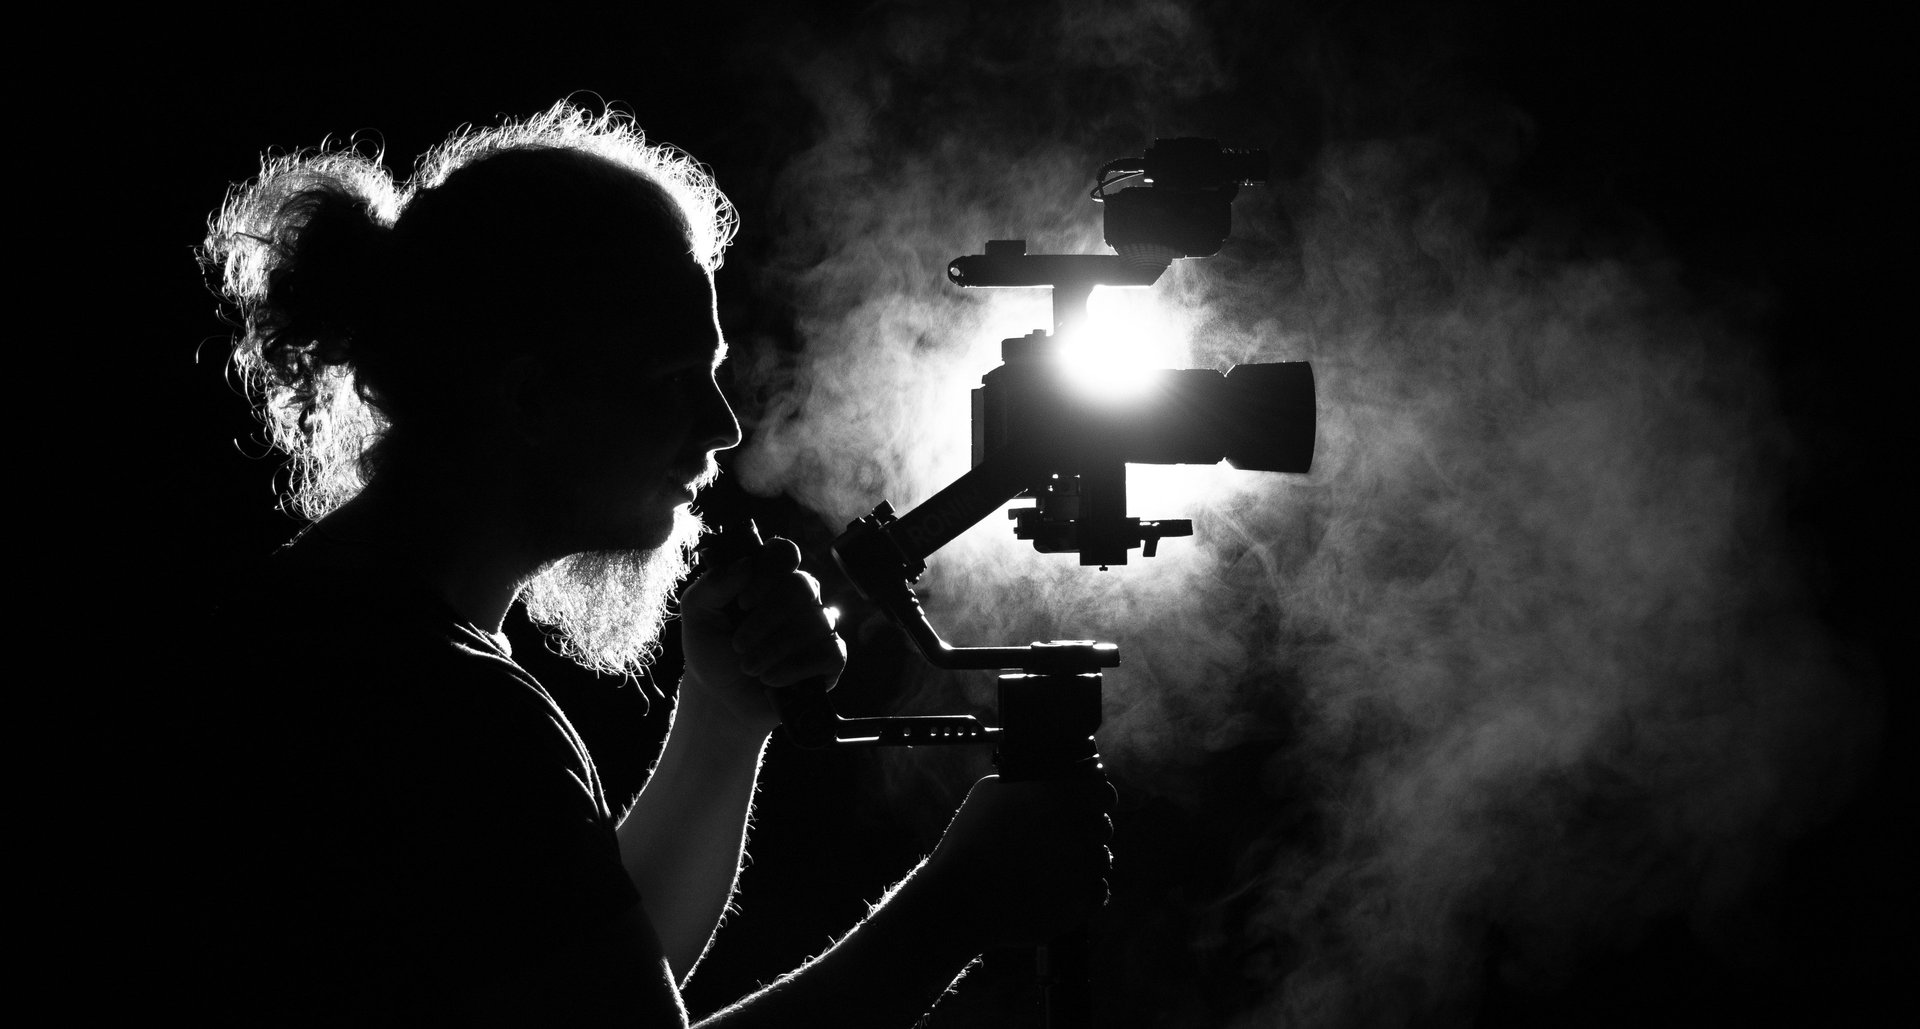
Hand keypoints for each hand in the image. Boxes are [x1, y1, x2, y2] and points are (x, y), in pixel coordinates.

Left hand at [680, 536, 846, 738]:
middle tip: (738, 645)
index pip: (784, 553)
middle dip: (767, 619)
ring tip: (749, 667)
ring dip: (775, 648)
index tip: (743, 602)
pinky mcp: (829, 658)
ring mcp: (817, 626)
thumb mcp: (697, 614)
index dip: (769, 572)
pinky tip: (772, 679)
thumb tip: (745, 564)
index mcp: (768, 578)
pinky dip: (797, 668)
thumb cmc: (711, 650)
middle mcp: (798, 597)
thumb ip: (713, 585)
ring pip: (816, 620)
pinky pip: (831, 652)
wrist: (720, 698)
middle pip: (803, 586)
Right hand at [919, 774, 1116, 948]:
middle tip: (1060, 837)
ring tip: (1054, 865)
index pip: (1103, 793)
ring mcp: (1080, 872)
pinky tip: (1061, 886)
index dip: (1095, 797)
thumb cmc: (969, 841)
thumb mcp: (990, 792)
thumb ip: (1028, 783)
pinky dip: (1085, 890)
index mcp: (1059, 799)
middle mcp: (1077, 833)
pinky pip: (1098, 892)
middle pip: (1102, 827)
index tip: (1087, 803)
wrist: (958, 898)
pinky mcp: (1078, 905)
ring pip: (1100, 860)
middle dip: (1086, 830)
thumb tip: (1045, 783)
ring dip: (1084, 860)